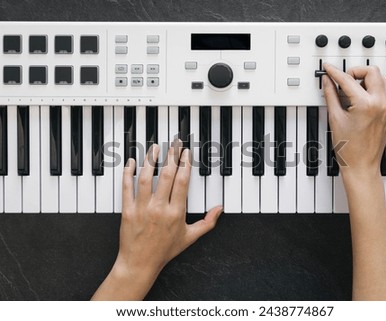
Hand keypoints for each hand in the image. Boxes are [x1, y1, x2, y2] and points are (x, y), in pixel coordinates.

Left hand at [92, 141, 222, 299]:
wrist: (140, 263)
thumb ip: (207, 222)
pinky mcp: (127, 210)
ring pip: (145, 178)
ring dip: (150, 160)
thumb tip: (219, 209)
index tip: (186, 153)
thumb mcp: (190, 237)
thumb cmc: (164, 251)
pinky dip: (128, 173)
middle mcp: (159, 208)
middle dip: (171, 156)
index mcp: (176, 213)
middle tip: (174, 143)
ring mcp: (142, 209)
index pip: (182, 182)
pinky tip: (131, 162)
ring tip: (154, 148)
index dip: (185, 164)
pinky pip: (126, 188)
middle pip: (166, 175)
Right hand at [322, 63, 385, 177]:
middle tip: (344, 79)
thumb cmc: (349, 148)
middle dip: (355, 71)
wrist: (361, 165)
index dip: (335, 72)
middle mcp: (380, 103)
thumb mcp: (335, 118)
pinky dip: (380, 88)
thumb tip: (327, 81)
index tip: (328, 68)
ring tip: (355, 88)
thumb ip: (330, 95)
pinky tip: (368, 95)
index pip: (347, 79)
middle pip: (372, 71)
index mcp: (365, 104)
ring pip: (384, 78)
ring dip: (369, 78)